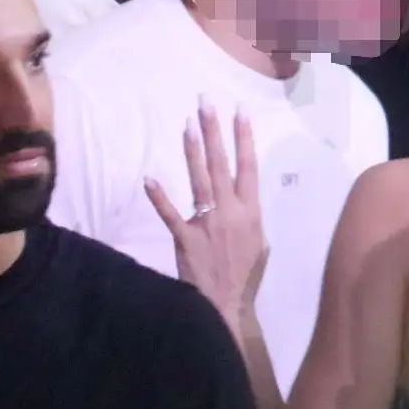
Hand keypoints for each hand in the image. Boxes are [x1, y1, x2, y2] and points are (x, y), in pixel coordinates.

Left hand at [144, 99, 267, 320]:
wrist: (225, 304)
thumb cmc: (244, 276)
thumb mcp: (259, 244)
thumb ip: (250, 218)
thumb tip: (245, 199)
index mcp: (252, 212)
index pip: (249, 167)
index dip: (244, 138)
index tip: (240, 112)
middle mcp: (231, 212)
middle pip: (222, 165)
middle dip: (215, 132)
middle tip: (207, 104)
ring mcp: (207, 223)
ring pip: (199, 181)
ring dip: (193, 151)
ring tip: (188, 126)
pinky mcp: (185, 238)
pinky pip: (170, 214)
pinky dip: (159, 197)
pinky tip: (149, 178)